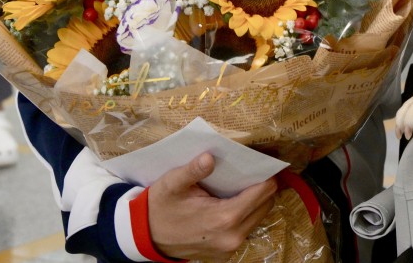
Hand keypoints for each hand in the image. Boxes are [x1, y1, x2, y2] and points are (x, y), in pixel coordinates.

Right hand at [147, 153, 277, 261]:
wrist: (145, 236)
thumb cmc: (160, 206)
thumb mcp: (172, 184)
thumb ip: (193, 170)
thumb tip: (209, 158)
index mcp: (224, 218)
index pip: (264, 192)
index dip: (267, 175)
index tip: (263, 161)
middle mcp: (232, 236)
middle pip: (266, 204)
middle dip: (263, 186)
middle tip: (253, 170)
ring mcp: (230, 248)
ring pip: (259, 217)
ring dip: (255, 201)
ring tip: (243, 185)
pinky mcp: (226, 254)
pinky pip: (246, 228)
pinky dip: (245, 214)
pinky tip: (232, 202)